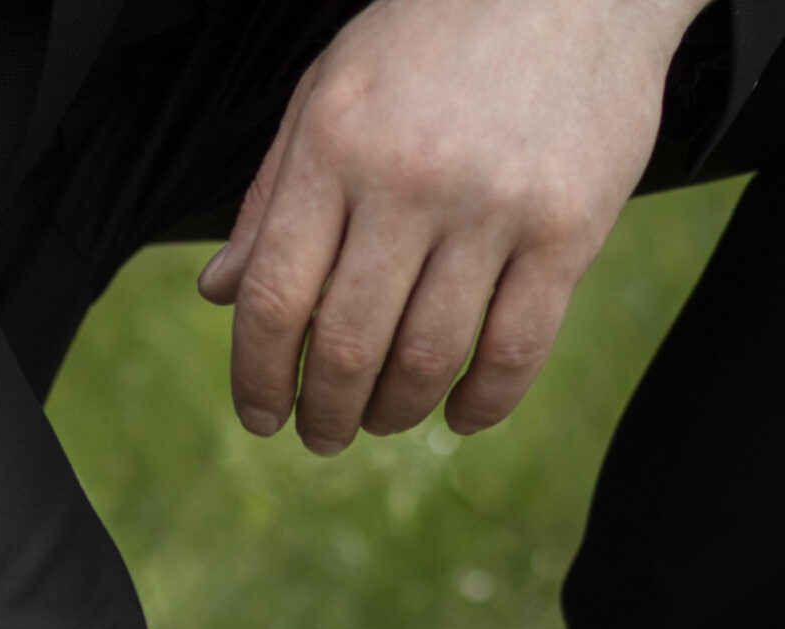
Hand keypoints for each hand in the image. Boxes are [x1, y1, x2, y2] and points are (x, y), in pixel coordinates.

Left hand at [195, 0, 705, 454]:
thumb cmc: (438, 35)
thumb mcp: (333, 91)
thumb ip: (275, 196)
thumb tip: (218, 292)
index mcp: (337, 141)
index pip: (274, 294)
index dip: (257, 375)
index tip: (260, 416)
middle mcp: (410, 176)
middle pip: (346, 346)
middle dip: (323, 412)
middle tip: (322, 433)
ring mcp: (494, 207)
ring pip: (426, 360)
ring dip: (394, 414)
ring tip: (382, 419)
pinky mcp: (567, 230)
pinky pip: (513, 352)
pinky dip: (480, 403)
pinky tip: (458, 413)